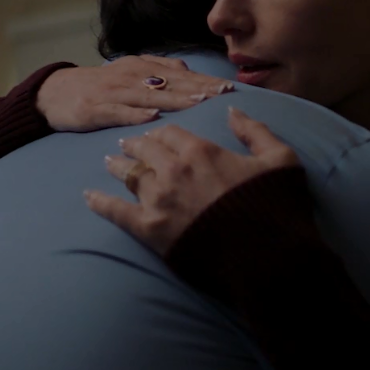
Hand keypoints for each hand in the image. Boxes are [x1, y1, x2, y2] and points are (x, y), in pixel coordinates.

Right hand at [35, 55, 235, 131]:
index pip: (180, 75)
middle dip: (198, 89)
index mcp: (141, 68)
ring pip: (149, 96)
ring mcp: (113, 93)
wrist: (53, 92)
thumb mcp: (130, 73)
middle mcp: (131, 77)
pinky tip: (153, 119)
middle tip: (223, 94)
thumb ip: (158, 71)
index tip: (228, 88)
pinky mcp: (95, 109)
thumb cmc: (98, 87)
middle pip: (170, 83)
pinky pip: (119, 112)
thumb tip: (188, 71)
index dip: (204, 81)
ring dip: (176, 99)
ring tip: (199, 103)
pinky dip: (136, 115)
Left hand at [85, 107, 299, 255]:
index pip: (171, 133)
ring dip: (118, 166)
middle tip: (127, 144)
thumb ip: (254, 131)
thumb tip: (231, 111)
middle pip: (146, 149)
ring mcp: (158, 200)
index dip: (162, 132)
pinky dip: (100, 203)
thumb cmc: (274, 208)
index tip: (156, 134)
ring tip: (109, 162)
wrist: (266, 258)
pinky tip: (88, 196)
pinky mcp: (150, 230)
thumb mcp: (280, 159)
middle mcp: (174, 170)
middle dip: (136, 144)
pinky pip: (116, 212)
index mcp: (201, 151)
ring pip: (129, 175)